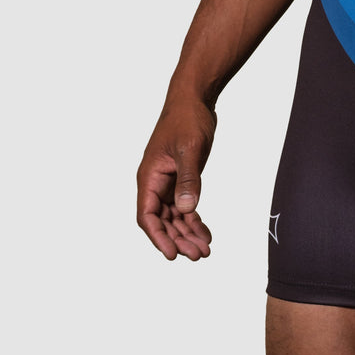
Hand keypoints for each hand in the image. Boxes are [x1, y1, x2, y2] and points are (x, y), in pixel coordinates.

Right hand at [136, 99, 216, 260]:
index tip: (172, 255)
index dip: (158, 237)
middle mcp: (155, 183)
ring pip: (174, 217)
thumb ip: (188, 179)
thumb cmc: (187, 119)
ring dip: (188, 234)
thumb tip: (186, 208)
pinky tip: (206, 233)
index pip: (148, 216)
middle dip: (178, 240)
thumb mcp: (190, 149)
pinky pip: (185, 206)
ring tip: (205, 250)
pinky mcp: (181, 179)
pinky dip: (194, 220)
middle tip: (198, 255)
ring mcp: (168, 182)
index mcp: (149, 177)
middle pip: (162, 221)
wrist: (195, 99)